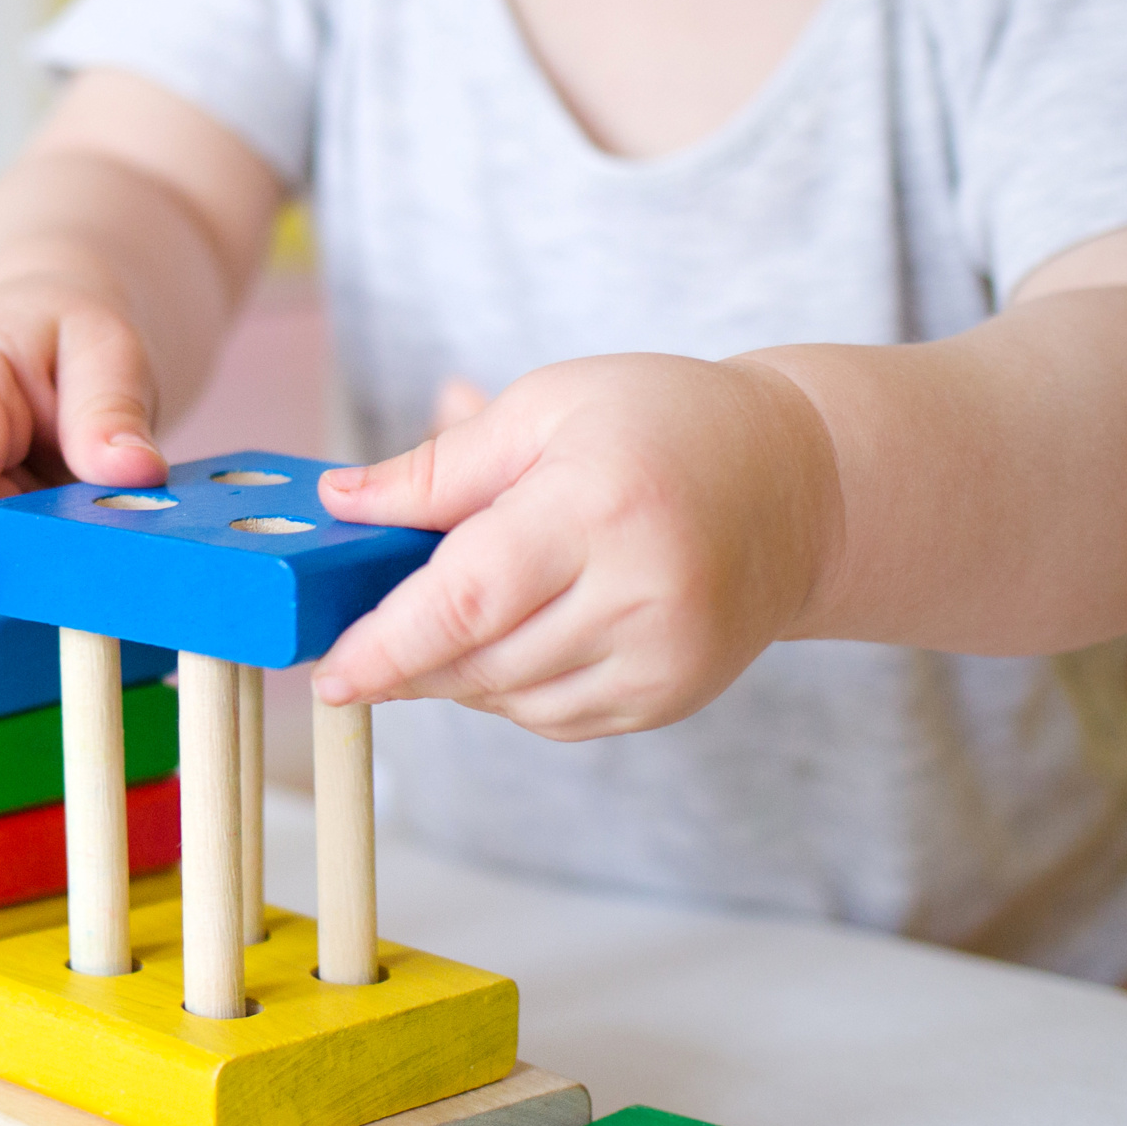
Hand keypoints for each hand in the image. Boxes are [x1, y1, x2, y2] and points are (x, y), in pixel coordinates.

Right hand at [0, 279, 173, 616]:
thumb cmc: (62, 337)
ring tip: (54, 471)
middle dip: (28, 536)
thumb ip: (113, 408)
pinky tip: (33, 495)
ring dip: (24, 538)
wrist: (28, 334)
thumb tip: (135, 473)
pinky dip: (15, 544)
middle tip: (87, 490)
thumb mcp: (106, 347)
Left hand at [312, 354, 843, 738]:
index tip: (327, 672)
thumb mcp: (545, 408)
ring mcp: (664, 656)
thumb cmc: (662, 424)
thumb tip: (339, 504)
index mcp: (599, 506)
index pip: (468, 598)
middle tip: (358, 634)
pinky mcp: (672, 696)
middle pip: (482, 660)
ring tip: (452, 613)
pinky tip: (516, 635)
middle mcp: (641, 593)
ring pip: (511, 700)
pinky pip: (556, 717)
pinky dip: (511, 689)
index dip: (387, 644)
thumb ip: (438, 468)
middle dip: (407, 657)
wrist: (799, 484)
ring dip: (456, 672)